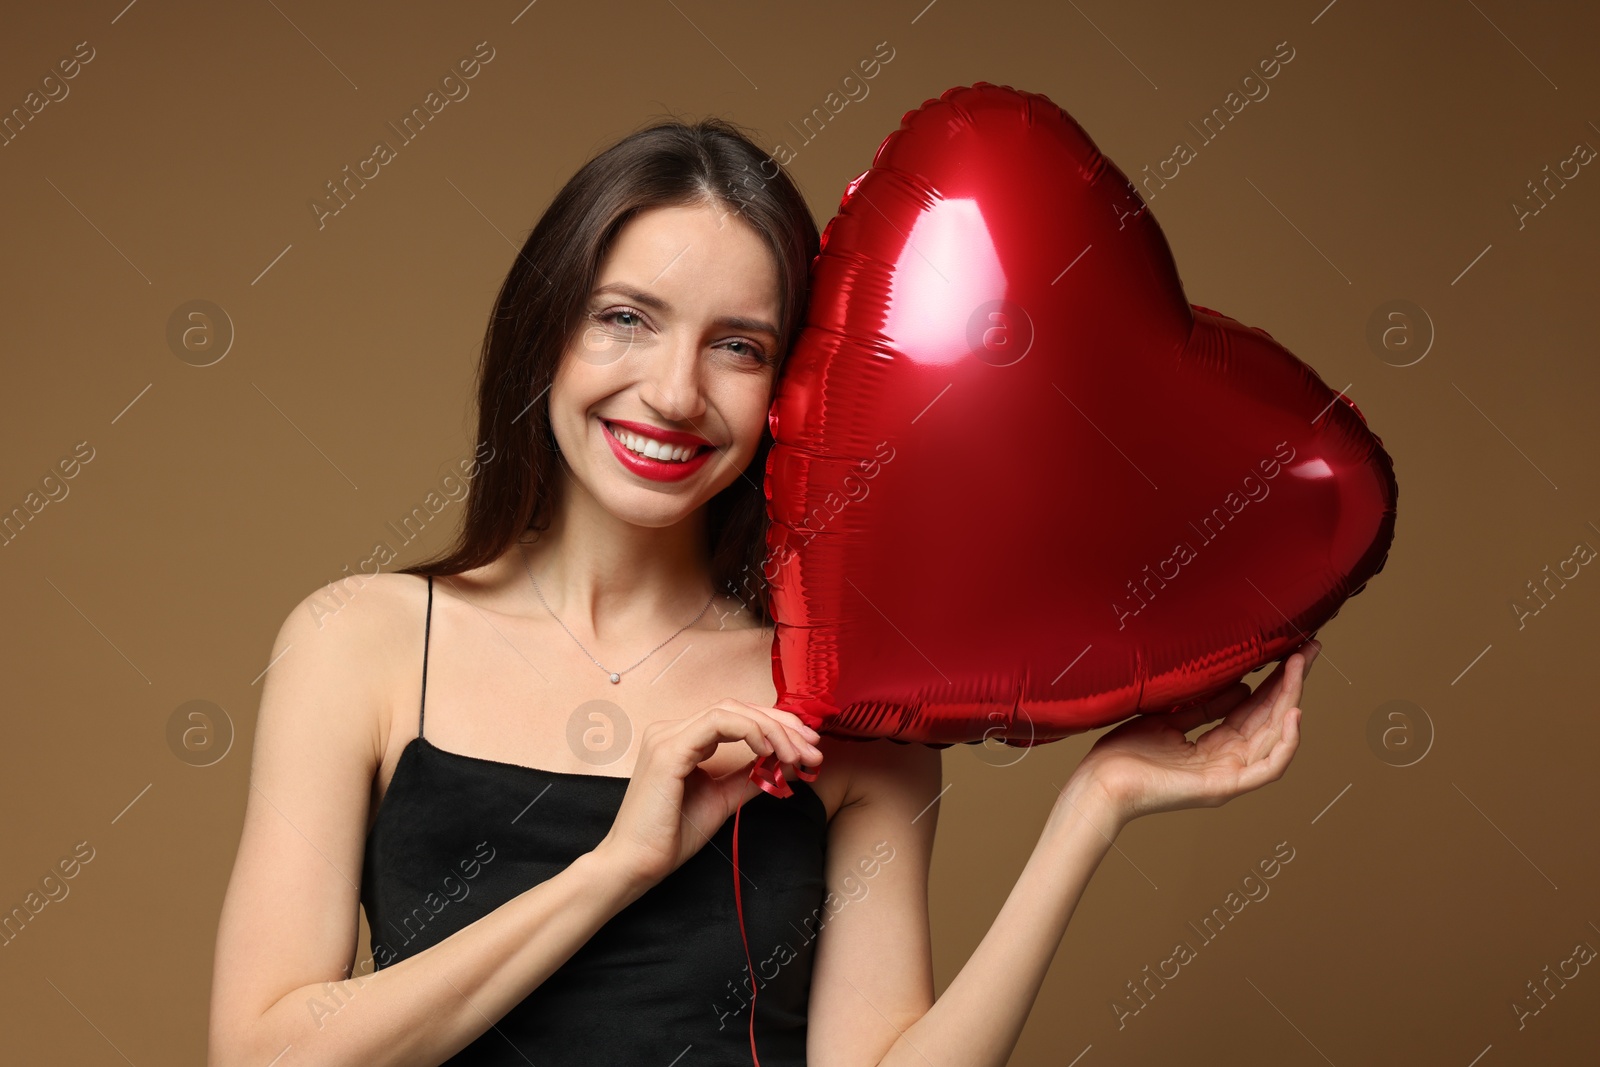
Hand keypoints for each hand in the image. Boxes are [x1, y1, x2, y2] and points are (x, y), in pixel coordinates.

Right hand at [594, 699, 823, 888]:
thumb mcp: (722, 800)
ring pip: (731, 710)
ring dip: (773, 729)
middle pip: (739, 708)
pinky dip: (750, 731)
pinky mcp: (669, 750)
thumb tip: (785, 764)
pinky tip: (770, 750)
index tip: (808, 747)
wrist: (636, 864)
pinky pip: (718, 723)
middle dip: (783, 725)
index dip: (777, 725)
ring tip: (799, 755)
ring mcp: (668, 736)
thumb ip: (749, 777)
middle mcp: (672, 729)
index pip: (737, 717)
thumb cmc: (671, 836)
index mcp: (682, 739)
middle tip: (814, 749)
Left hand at [1068, 640, 1319, 826]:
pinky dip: (1287, 743)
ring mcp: (1228, 776)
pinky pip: (1268, 769)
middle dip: (1291, 684)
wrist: (1099, 782)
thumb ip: (1204, 707)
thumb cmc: (1124, 755)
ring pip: (1274, 737)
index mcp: (1214, 749)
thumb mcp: (1168, 719)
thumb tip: (1240, 685)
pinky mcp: (1224, 787)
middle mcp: (1227, 762)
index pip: (1254, 712)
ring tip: (1299, 668)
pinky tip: (1294, 712)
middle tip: (1308, 650)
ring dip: (1291, 700)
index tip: (1288, 653)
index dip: (1273, 683)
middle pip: (1270, 720)